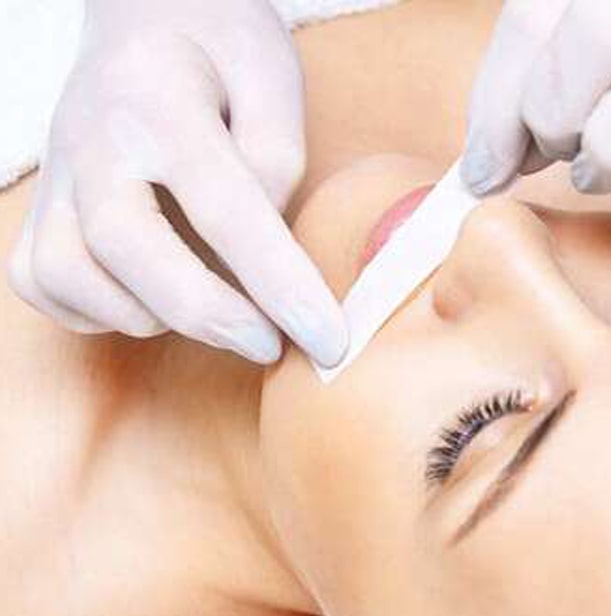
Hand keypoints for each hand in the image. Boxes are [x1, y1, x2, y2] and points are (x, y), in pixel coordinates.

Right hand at [8, 0, 346, 365]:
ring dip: (148, 314)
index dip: (282, 287)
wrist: (144, 13)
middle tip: (269, 346)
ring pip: (69, 273)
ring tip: (209, 309)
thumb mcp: (273, 76)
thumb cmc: (218, 44)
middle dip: (207, 314)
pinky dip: (94, 311)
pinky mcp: (40, 203)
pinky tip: (147, 298)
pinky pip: (41, 281)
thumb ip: (276, 159)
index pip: (226, 208)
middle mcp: (91, 139)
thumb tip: (261, 253)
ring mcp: (55, 173)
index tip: (328, 343)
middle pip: (126, 247)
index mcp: (159, 100)